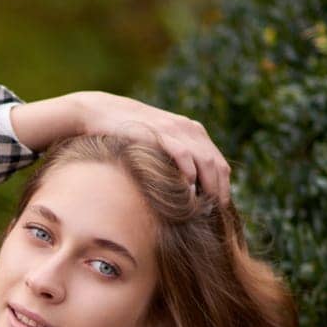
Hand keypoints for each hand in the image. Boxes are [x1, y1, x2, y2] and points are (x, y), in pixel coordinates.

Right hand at [73, 90, 232, 206]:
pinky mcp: (160, 132)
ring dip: (209, 185)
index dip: (223, 187)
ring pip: (205, 160)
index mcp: (193, 132)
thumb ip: (173, 160)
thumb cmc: (129, 135)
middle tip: (217, 214)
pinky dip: (189, 172)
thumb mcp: (158, 144)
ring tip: (206, 206)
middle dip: (220, 190)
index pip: (219, 163)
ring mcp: (176, 129)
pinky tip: (188, 188)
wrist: (103, 112)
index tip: (220, 209)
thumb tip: (185, 189)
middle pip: (217, 164)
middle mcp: (190, 129)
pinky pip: (183, 154)